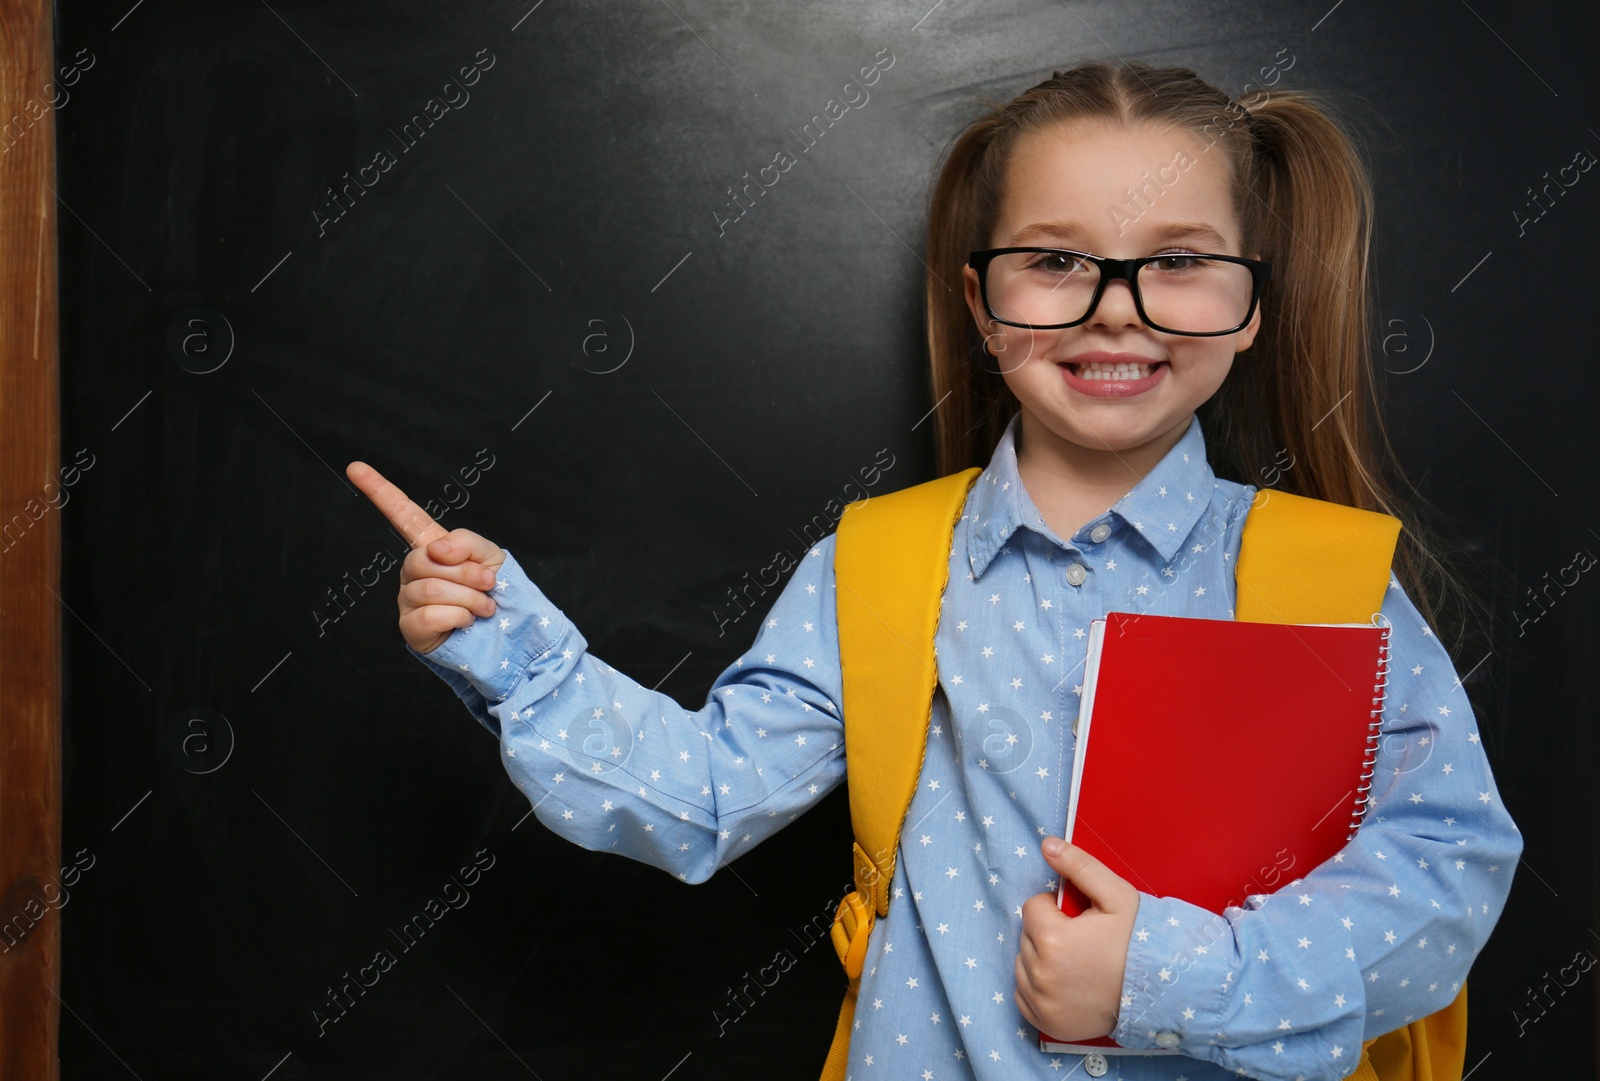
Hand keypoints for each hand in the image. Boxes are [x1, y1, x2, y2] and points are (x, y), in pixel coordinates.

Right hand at [346, 460, 506, 654]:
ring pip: (430, 589)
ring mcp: (408, 599)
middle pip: (425, 560)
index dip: (380, 491)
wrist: (508, 634)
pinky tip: (466, 622)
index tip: (356, 467)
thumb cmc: (496, 594)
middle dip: (466, 574)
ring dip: (469, 599)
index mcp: (432, 547)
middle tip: (489, 585)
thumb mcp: (490, 557)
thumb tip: (436, 549)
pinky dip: (458, 618)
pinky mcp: (411, 628)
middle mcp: (413, 571)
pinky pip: (429, 615)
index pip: (403, 514)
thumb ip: (465, 542)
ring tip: (484, 608)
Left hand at [1014, 837, 1138, 1040]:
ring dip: (1041, 958)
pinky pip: (1023, 995)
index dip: (1055, 908)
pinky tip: (1065, 983)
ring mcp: (1042, 1002)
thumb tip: (1047, 845)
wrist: (1161, 992)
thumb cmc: (1138, 941)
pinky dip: (1037, 987)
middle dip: (1048, 932)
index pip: (1032, 907)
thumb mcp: (1116, 895)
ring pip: (1023, 964)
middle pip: (1027, 936)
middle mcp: (1041, 973)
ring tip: (1076, 962)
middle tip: (1081, 941)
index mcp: (1053, 939)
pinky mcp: (1046, 1022)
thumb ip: (1079, 865)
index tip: (1079, 919)